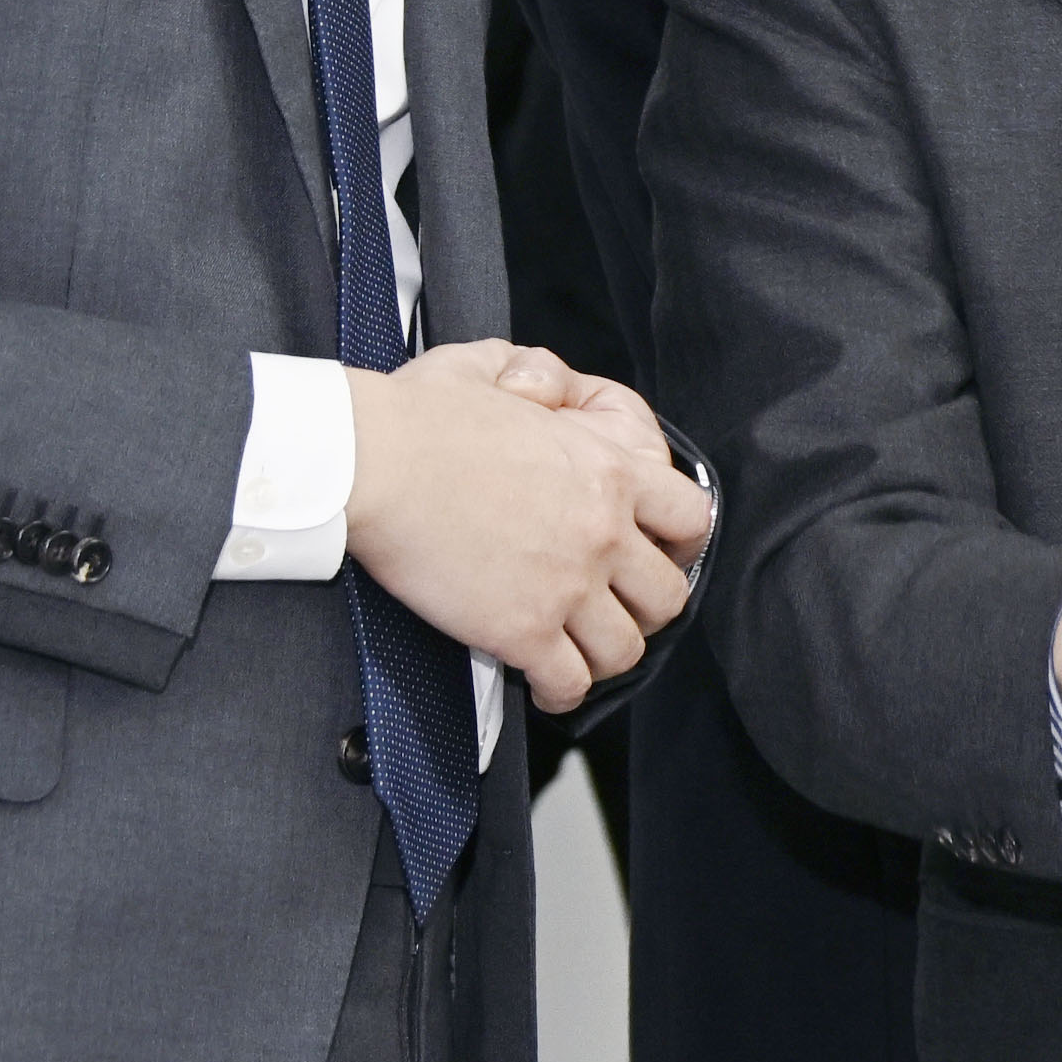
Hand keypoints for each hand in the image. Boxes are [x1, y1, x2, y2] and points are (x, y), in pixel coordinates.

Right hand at [344, 341, 713, 716]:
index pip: (689, 516)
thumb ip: (533, 375)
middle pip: (668, 595)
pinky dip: (562, 693)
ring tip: (583, 653)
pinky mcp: (522, 630)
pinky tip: (546, 687)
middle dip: (647, 608)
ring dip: (607, 655)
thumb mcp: (489, 368)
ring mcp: (568, 586)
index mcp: (609, 470)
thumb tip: (543, 385)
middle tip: (618, 609)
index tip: (657, 552)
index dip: (678, 541)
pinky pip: (568, 683)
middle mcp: (603, 532)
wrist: (373, 462)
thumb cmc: (420, 415)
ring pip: (627, 649)